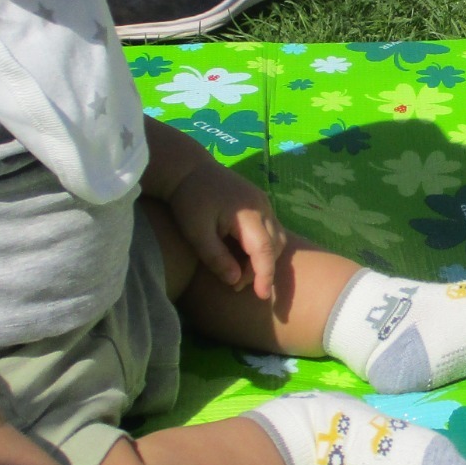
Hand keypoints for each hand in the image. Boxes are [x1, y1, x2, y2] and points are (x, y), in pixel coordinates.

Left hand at [167, 161, 287, 298]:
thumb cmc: (188, 200)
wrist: (189, 167)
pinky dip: (263, 246)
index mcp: (248, 213)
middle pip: (275, 246)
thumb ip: (216, 257)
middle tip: (236, 285)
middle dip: (262, 270)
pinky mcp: (260, 202)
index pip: (264, 251)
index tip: (263, 297)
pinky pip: (270, 229)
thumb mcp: (196, 232)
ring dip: (264, 258)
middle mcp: (262, 207)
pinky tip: (244, 255)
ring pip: (277, 237)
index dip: (265, 276)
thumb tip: (235, 281)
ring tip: (240, 272)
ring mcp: (264, 202)